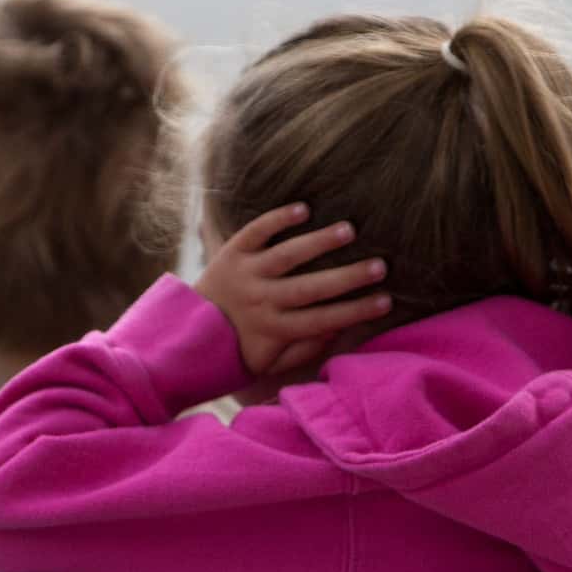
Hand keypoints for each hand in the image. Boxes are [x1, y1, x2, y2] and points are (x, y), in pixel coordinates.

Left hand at [193, 204, 390, 379]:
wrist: (184, 334)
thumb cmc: (236, 351)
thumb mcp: (268, 363)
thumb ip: (304, 350)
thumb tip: (340, 330)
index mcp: (273, 330)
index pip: (323, 320)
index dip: (356, 311)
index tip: (386, 301)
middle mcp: (261, 301)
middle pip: (312, 288)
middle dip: (348, 277)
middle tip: (381, 266)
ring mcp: (245, 274)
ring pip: (287, 255)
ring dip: (319, 242)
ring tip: (349, 230)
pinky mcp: (231, 253)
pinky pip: (255, 232)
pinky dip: (277, 219)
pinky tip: (304, 209)